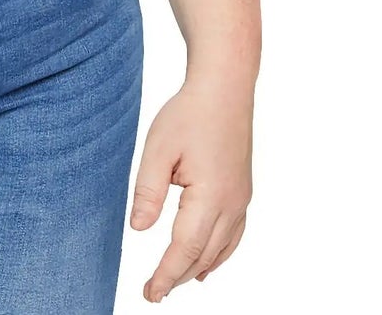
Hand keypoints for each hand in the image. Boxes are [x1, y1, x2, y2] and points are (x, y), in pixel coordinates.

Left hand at [129, 73, 253, 300]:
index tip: (150, 294)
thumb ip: (148, 191)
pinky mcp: (242, 190)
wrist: (225, 89)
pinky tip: (207, 262)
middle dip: (178, 276)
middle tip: (154, 293)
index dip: (166, 275)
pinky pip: (234, 235)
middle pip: (204, 254)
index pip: (186, 249)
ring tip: (175, 282)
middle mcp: (232, 204)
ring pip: (222, 249)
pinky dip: (219, 254)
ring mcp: (241, 199)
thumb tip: (139, 229)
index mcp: (211, 197)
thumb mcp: (158, 149)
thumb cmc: (189, 114)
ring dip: (198, 267)